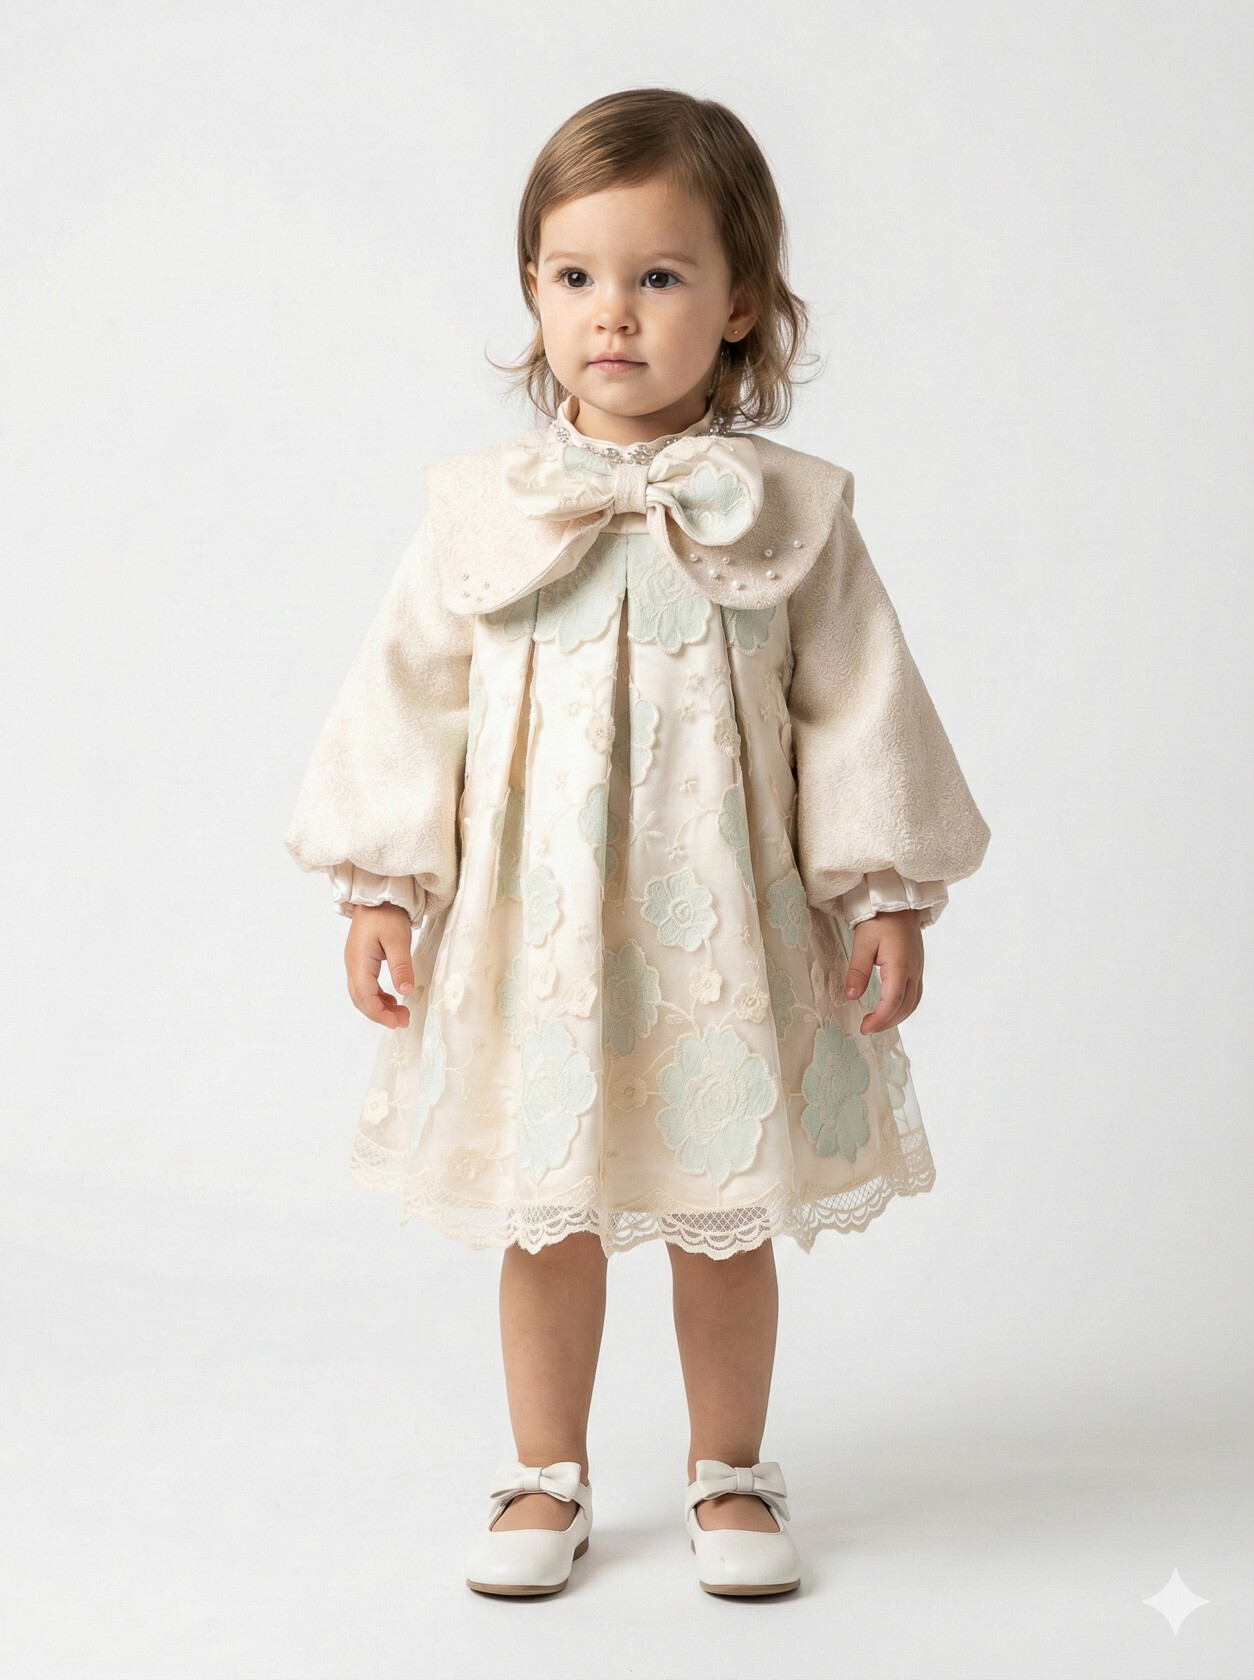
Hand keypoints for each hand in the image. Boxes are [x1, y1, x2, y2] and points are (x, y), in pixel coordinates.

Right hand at [345, 903, 414, 1026]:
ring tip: (401, 1014)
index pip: (364, 996)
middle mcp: (353, 965)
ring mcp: (356, 963)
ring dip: (380, 1007)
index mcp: (359, 961)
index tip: (397, 1022)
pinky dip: (379, 996)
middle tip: (403, 1021)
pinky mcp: (362, 961)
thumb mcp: (398, 939)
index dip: (379, 1013)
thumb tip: (405, 991)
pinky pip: (366, 985)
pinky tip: (392, 1000)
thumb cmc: (386, 914)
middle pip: (361, 999)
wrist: (378, 896)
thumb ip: (401, 966)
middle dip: (380, 1014)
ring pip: (363, 994)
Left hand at [844, 908, 923, 1033]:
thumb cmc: (880, 919)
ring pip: (913, 1003)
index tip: (864, 1028)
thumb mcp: (863, 942)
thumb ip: (858, 971)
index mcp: (900, 966)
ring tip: (877, 1023)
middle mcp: (913, 971)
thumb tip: (851, 996)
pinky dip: (903, 1007)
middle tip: (867, 1028)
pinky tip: (891, 1009)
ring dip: (897, 1017)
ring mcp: (918, 970)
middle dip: (887, 1022)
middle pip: (905, 1007)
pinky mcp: (917, 967)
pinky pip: (915, 994)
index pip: (892, 1002)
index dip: (879, 1019)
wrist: (899, 902)